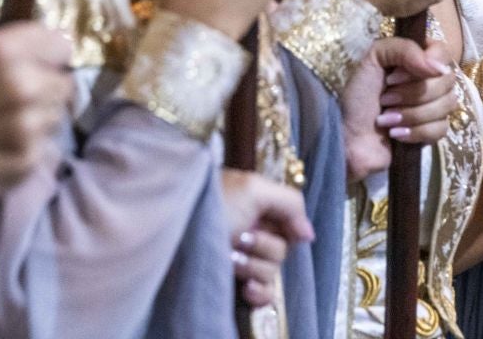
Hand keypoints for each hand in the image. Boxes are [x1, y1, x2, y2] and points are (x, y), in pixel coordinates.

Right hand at [0, 24, 72, 205]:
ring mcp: (25, 128)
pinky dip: (29, 143)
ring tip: (6, 119)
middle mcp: (20, 88)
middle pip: (64, 82)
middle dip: (45, 84)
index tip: (39, 60)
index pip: (61, 46)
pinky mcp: (25, 161)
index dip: (49, 53)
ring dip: (38, 114)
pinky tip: (2, 141)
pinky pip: (45, 144)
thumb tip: (32, 31)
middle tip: (19, 94)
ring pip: (56, 113)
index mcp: (3, 54)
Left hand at [220, 169, 313, 308]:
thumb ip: (290, 203)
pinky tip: (246, 289)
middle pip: (283, 248)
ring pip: (273, 271)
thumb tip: (308, 233)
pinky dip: (260, 293)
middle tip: (240, 238)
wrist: (174, 236)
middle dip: (264, 246)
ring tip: (229, 258)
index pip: (290, 222)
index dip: (289, 227)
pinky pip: (266, 295)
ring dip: (253, 266)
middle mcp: (252, 233)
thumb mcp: (252, 189)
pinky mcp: (236, 285)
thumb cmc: (211, 206)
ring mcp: (243, 261)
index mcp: (257, 207)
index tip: (276, 225)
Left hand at [339, 37, 455, 181]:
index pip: (442, 52)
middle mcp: (429, 80)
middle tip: (385, 99)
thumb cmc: (357, 96)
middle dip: (411, 94)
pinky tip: (396, 134)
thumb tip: (438, 68)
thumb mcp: (373, 58)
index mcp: (416, 58)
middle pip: (446, 81)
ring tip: (386, 118)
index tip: (393, 76)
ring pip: (446, 105)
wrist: (348, 137)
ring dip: (411, 114)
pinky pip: (442, 129)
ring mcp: (433, 107)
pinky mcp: (432, 132)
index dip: (423, 65)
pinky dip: (416, 132)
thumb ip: (404, 49)